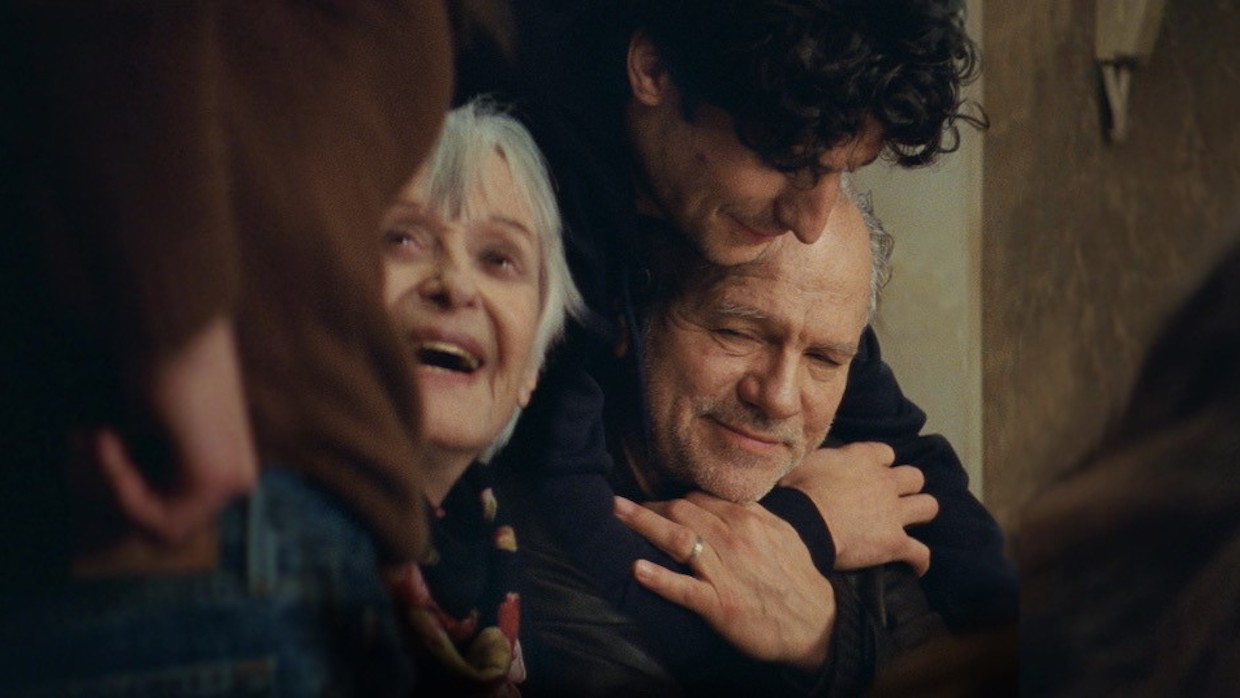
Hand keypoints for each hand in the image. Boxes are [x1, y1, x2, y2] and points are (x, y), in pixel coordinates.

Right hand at [71, 316, 257, 549]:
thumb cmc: (158, 367)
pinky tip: (106, 435)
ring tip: (94, 434)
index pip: (165, 519)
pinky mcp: (215, 477)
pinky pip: (150, 514)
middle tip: (81, 444)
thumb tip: (117, 511)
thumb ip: (147, 472)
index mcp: (229, 472)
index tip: (94, 444)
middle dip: (106, 493)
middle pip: (157, 529)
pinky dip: (115, 480)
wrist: (172, 329)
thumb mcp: (150, 432)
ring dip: (106, 482)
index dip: (116, 493)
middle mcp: (238, 480)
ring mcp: (232, 481)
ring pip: (151, 526)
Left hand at [614, 493, 833, 671]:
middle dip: (648, 506)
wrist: (816, 623)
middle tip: (620, 507)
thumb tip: (725, 499)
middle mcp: (733, 538)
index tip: (652, 501)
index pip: (698, 498)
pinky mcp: (719, 605)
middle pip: (681, 510)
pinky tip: (637, 569)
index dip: (671, 498)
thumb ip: (752, 513)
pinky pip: (684, 588)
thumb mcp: (780, 534)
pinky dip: (660, 578)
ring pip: (677, 539)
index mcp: (747, 520)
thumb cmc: (796, 578)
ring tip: (616, 513)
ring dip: (643, 524)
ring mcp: (725, 571)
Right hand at [779, 442, 937, 574]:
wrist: (802, 524)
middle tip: (892, 499)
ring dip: (921, 514)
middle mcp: (885, 481)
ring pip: (928, 506)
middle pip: (914, 476)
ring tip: (911, 524)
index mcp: (862, 457)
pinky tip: (914, 567)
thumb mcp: (805, 464)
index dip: (881, 464)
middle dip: (908, 486)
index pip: (886, 453)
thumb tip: (817, 464)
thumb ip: (822, 462)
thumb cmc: (795, 491)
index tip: (871, 474)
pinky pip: (921, 553)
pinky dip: (919, 561)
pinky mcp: (895, 542)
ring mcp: (894, 512)